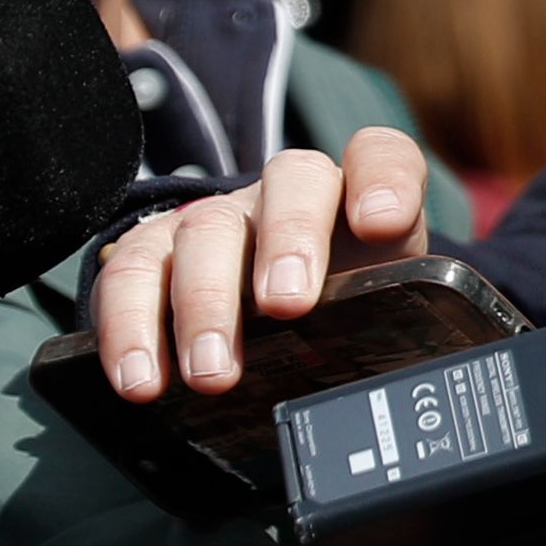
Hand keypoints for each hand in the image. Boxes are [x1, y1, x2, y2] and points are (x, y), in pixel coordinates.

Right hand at [91, 131, 438, 399]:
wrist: (286, 326)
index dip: (384, 181)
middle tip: (287, 307)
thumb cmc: (347, 317)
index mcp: (359, 199)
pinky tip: (141, 378)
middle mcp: (286, 195)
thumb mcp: (387, 320)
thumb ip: (405, 332)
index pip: (381, 157)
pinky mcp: (154, 253)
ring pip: (206, 229)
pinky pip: (130, 273)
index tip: (382, 224)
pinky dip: (130, 328)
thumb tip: (416, 388)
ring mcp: (218, 219)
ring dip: (205, 303)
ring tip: (211, 373)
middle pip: (289, 188)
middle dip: (288, 244)